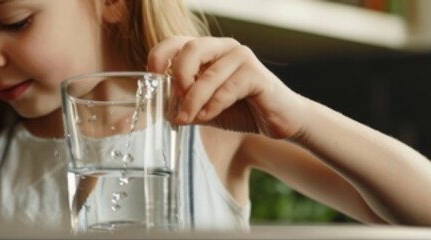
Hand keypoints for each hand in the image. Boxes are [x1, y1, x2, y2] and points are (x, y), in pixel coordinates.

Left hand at [147, 36, 306, 138]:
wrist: (279, 121)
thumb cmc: (241, 110)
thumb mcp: (205, 108)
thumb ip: (185, 104)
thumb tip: (161, 109)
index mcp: (209, 51)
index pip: (176, 42)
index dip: (159, 56)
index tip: (152, 79)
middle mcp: (224, 48)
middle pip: (191, 49)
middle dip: (178, 77)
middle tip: (174, 103)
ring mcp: (242, 57)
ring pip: (208, 73)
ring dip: (193, 100)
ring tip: (185, 119)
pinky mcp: (256, 74)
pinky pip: (227, 87)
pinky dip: (213, 104)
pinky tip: (207, 116)